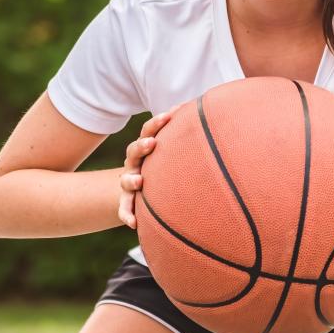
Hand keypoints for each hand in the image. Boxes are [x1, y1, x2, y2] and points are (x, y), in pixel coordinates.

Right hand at [118, 104, 182, 229]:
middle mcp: (135, 163)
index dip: (156, 123)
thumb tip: (209, 109)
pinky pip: (124, 209)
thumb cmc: (165, 164)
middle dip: (141, 146)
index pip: (148, 131)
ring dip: (130, 180)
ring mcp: (130, 182)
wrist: (144, 188)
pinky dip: (126, 214)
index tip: (168, 116)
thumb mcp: (173, 149)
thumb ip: (186, 134)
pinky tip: (133, 223)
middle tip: (152, 143)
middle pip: (133, 151)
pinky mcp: (128, 201)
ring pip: (125, 179)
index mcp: (147, 147)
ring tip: (139, 182)